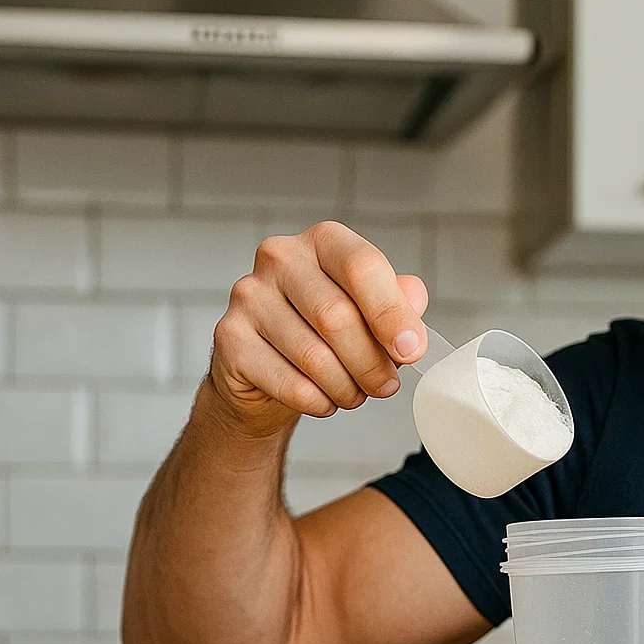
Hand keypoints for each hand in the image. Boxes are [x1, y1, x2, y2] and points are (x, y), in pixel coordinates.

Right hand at [210, 222, 430, 434]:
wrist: (267, 375)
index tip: (411, 350)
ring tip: (354, 394)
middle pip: (338, 317)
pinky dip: (319, 402)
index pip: (362, 266)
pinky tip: (323, 399)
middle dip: (372, 363)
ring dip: (347, 387)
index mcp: (323, 242)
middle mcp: (280, 258)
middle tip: (385, 385)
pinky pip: (290, 384)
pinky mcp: (230, 338)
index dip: (393, 313)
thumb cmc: (326, 336)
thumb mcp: (370, 313)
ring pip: (314, 357)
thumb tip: (413, 300)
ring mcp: (249, 296)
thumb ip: (398, 302)